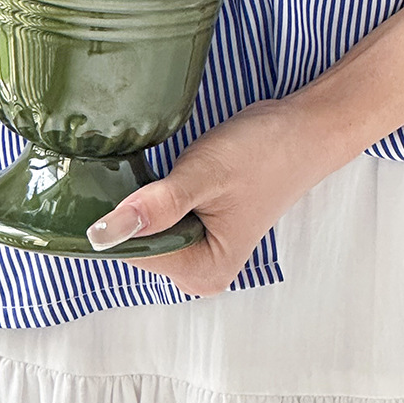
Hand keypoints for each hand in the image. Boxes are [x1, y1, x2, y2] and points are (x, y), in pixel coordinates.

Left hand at [86, 97, 350, 295]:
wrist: (301, 130)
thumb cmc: (262, 152)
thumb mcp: (205, 174)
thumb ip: (157, 206)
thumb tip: (102, 234)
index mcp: (203, 272)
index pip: (133, 252)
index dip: (117, 217)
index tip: (111, 182)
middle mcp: (198, 270)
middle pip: (135, 242)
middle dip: (130, 207)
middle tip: (145, 168)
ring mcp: (198, 249)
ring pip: (143, 226)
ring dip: (141, 198)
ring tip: (160, 168)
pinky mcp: (197, 226)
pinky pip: (156, 215)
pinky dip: (153, 194)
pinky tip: (165, 172)